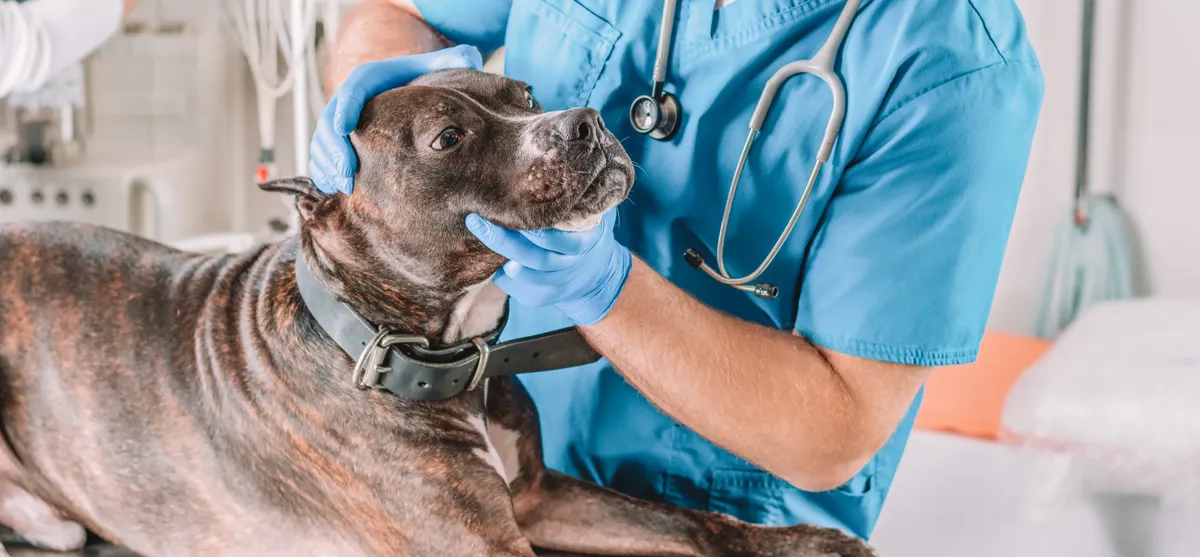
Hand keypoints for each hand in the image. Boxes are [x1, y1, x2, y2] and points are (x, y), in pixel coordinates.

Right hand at [309, 45, 482, 193]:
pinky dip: (324, 171)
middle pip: (330, 122)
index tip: (342, 128)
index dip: (344, 109)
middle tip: (345, 174)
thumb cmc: (420, 78)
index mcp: (368, 79)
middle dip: (333, 149)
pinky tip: (333, 190)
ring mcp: (341, 120)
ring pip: (322, 142)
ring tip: (341, 186)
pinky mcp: (340, 139)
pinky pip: (324, 156)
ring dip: (326, 164)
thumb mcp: (433, 65)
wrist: (404, 84)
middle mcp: (348, 99)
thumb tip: (470, 56)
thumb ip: (450, 60)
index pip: (351, 91)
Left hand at [465, 210, 632, 325]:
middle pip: (536, 256)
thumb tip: (547, 161)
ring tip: (482, 243)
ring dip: (502, 261)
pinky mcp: (546, 298)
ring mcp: (561, 284)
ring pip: (526, 277)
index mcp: (585, 238)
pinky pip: (522, 291)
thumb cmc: (583, 231)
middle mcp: (573, 263)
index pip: (556, 234)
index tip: (503, 204)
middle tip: (476, 222)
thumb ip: (572, 197)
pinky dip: (505, 279)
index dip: (530, 223)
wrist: (597, 274)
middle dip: (503, 240)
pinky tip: (494, 263)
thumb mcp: (588, 212)